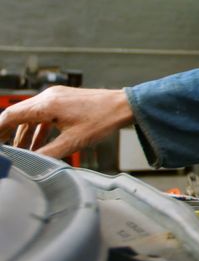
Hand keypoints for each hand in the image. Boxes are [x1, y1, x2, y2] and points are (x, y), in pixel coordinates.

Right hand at [0, 86, 133, 159]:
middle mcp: (48, 97)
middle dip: (7, 132)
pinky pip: (43, 113)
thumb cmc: (103, 120)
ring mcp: (57, 96)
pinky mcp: (65, 99)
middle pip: (17, 114)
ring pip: (30, 114)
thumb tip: (32, 164)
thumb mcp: (72, 143)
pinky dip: (38, 128)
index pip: (10, 115)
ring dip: (23, 132)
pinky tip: (38, 143)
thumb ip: (48, 154)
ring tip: (20, 150)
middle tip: (3, 148)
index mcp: (46, 105)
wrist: (125, 106)